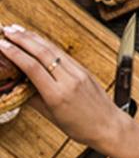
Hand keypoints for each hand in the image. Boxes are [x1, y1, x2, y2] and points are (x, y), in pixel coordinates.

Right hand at [0, 24, 130, 153]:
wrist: (109, 126)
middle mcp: (69, 80)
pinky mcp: (85, 70)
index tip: (1, 44)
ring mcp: (79, 73)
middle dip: (22, 39)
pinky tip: (39, 40)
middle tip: (6, 30)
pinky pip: (64, 55)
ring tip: (18, 30)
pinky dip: (48, 45)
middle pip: (42, 53)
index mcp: (57, 95)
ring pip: (54, 50)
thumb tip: (17, 85)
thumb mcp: (51, 116)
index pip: (32, 67)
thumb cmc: (80, 127)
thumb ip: (33, 98)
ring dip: (34, 38)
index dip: (14, 53)